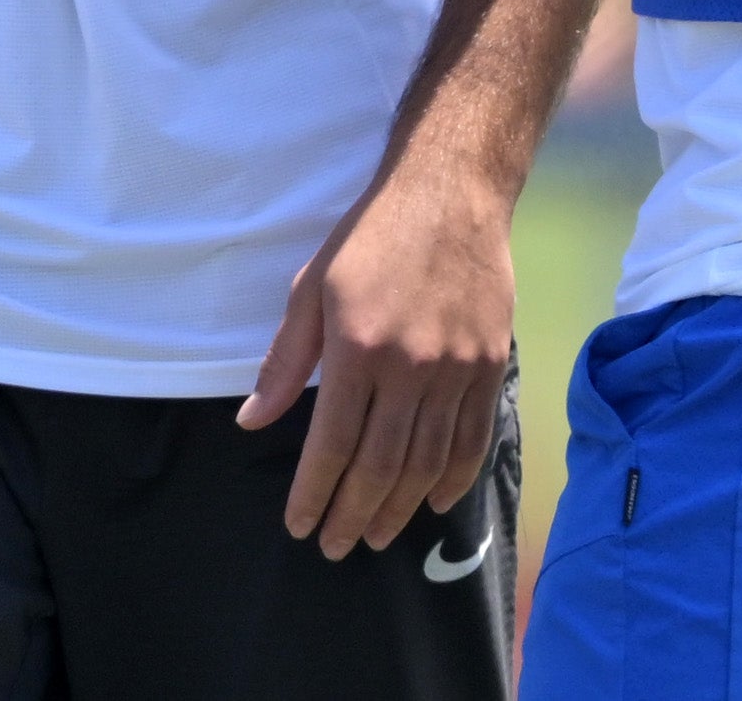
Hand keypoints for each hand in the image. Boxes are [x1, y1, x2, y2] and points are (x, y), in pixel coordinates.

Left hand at [239, 160, 514, 560]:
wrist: (452, 194)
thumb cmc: (370, 238)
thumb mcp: (311, 288)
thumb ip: (285, 361)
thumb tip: (251, 421)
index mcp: (358, 348)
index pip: (332, 442)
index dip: (314, 492)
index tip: (300, 525)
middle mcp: (411, 367)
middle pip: (381, 465)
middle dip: (354, 513)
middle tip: (336, 546)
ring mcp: (457, 370)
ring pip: (428, 462)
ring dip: (399, 508)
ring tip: (376, 536)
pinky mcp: (490, 366)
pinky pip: (472, 439)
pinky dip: (452, 479)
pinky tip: (431, 503)